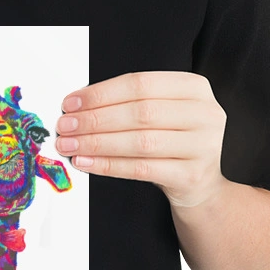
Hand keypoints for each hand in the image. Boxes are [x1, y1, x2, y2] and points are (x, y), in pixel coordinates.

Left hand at [55, 71, 228, 211]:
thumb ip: (128, 104)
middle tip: (66, 126)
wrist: (200, 185)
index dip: (101, 93)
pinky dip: (109, 165)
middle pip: (140, 112)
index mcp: (193, 88)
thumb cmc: (173, 143)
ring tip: (70, 146)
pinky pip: (142, 168)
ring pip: (140, 141)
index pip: (140, 84)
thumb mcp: (161, 114)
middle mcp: (204, 113)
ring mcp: (202, 145)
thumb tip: (78, 107)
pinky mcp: (192, 175)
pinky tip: (87, 163)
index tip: (71, 103)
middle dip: (95, 119)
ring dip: (97, 143)